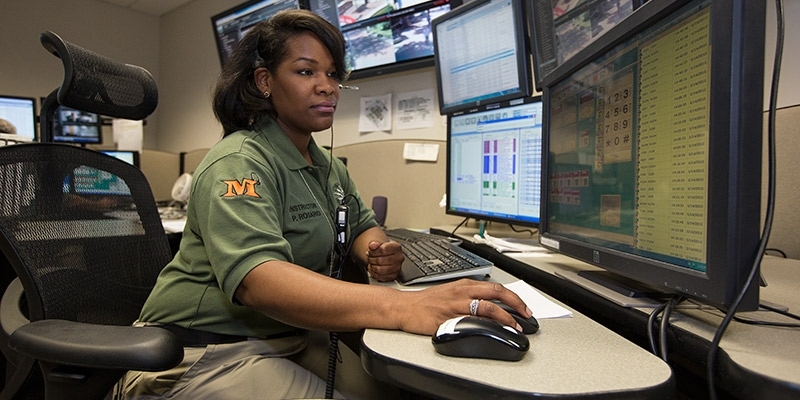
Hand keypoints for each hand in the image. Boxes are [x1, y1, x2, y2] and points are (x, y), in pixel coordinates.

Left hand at [365, 240, 402, 281]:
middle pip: (380, 260)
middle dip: (371, 259)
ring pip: (379, 270)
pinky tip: (374, 268)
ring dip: (372, 266)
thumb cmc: (383, 250)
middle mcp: (399, 258)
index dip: (373, 251)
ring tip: (371, 262)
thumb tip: (373, 245)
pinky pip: (380, 277)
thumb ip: (374, 244)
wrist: (387, 255)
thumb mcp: (378, 244)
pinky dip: (373, 273)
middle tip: (369, 257)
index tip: (370, 251)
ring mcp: (397, 268)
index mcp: (396, 247)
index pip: (383, 250)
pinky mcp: (393, 276)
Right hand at [398, 279, 532, 334]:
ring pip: (487, 307)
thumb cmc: (427, 302)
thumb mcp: (452, 292)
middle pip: (496, 293)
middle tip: (526, 314)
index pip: (496, 287)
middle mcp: (462, 292)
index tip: (524, 307)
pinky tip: (492, 332)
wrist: (405, 307)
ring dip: (505, 317)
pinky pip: (471, 322)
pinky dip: (485, 326)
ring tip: (515, 326)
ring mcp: (456, 305)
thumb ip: (471, 296)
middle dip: (516, 303)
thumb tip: (492, 305)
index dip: (514, 297)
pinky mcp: (448, 318)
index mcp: (465, 285)